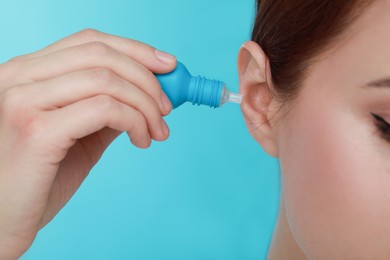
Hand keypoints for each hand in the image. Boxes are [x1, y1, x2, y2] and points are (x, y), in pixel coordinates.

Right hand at [0, 29, 175, 257]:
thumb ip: (105, 109)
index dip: (134, 49)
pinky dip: (134, 120)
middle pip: (100, 54)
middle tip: (167, 107)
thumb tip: (146, 93)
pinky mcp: (36, 130)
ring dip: (145, 104)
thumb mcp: (77, 134)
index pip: (89, 42)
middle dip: (146, 79)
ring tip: (157, 131)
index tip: (167, 65)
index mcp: (26, 73)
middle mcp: (19, 77)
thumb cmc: (37, 180)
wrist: (2, 222)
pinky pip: (104, 109)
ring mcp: (23, 101)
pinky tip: (141, 140)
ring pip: (106, 80)